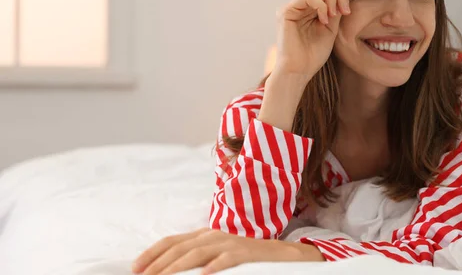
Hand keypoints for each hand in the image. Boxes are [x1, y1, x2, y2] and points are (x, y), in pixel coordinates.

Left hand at [131, 228, 324, 274]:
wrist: (281, 254)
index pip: (172, 241)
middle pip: (180, 248)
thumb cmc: (246, 257)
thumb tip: (171, 271)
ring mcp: (230, 243)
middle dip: (158, 264)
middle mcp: (214, 235)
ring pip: (197, 253)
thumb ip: (197, 259)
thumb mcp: (218, 255)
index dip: (152, 253)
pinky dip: (213, 267)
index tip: (135, 268)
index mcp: (205, 235)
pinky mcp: (245, 253)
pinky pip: (225, 260)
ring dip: (176, 267)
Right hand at [273, 0, 352, 79]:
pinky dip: (320, 5)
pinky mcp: (285, 12)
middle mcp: (299, 4)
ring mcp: (291, 7)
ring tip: (334, 15)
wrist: (300, 71)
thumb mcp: (331, 28)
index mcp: (309, 7)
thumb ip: (335, 10)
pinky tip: (324, 20)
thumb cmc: (313, 55)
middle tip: (345, 9)